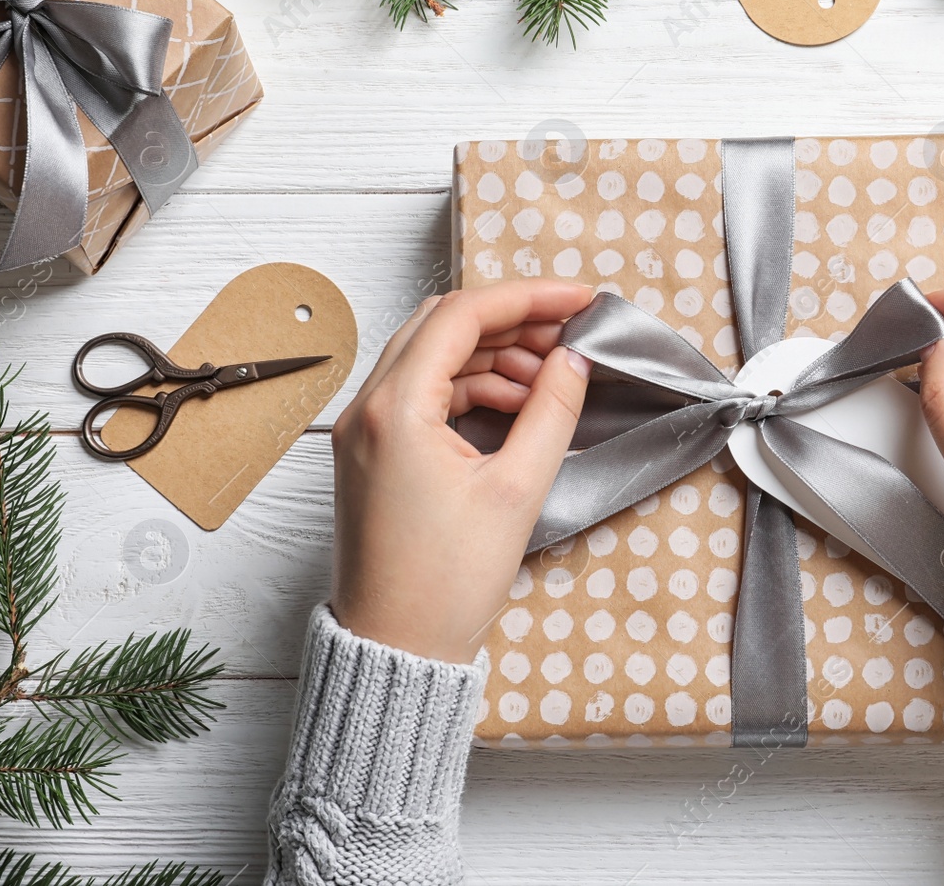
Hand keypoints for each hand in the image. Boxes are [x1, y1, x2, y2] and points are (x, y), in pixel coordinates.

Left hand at [329, 281, 593, 663]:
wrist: (397, 647)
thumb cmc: (445, 584)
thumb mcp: (517, 490)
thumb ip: (551, 412)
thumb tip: (574, 361)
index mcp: (395, 410)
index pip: (464, 316)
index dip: (529, 297)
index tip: (579, 300)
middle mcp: (368, 408)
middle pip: (443, 325)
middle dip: (512, 321)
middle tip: (570, 331)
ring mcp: (364, 430)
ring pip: (433, 356)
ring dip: (494, 355)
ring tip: (552, 376)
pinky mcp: (373, 452)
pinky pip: (423, 393)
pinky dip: (472, 386)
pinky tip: (518, 404)